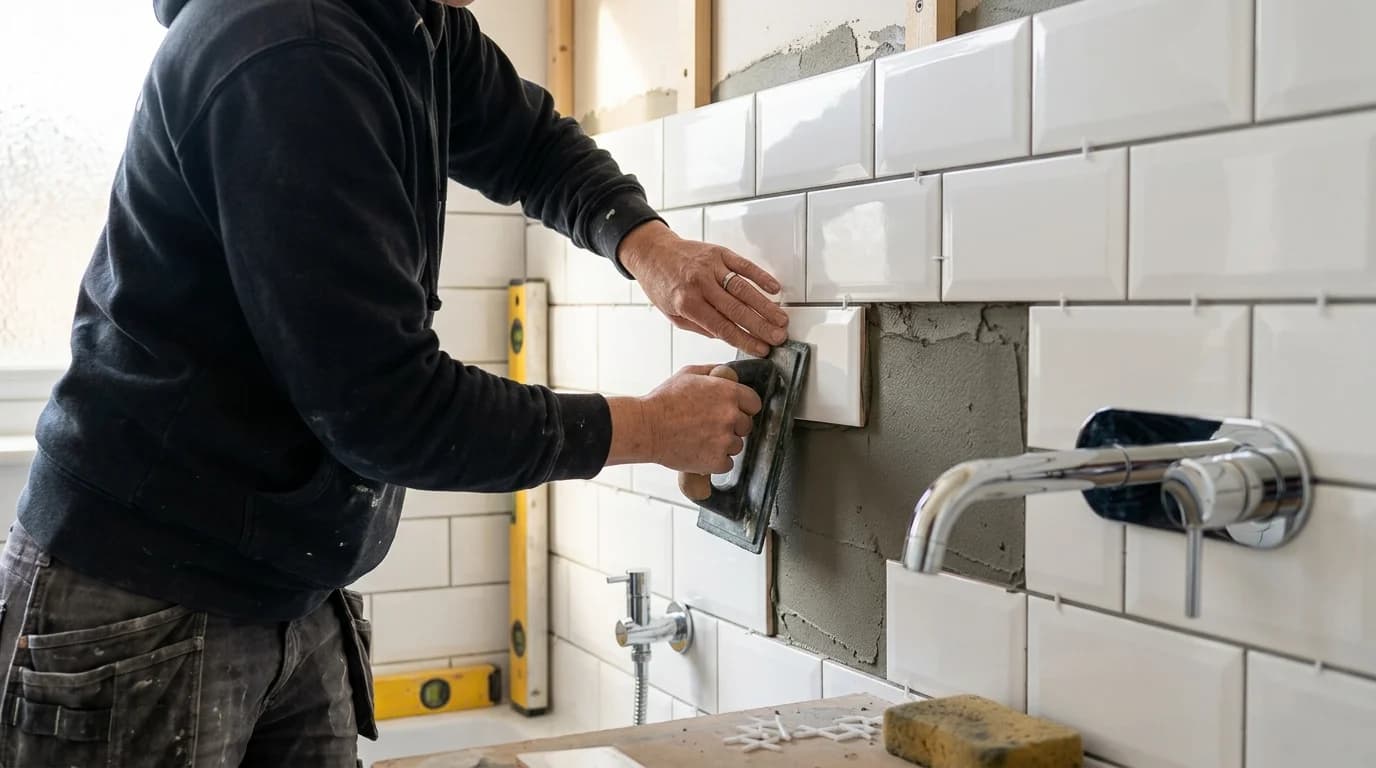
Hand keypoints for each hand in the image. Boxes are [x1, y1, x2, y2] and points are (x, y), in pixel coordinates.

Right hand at [605, 366, 761, 473]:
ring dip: (723, 445)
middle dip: (732, 427)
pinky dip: (715, 461)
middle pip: (746, 426)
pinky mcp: (716, 461)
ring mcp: (724, 440)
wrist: (646, 428)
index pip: (754, 403)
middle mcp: (730, 416)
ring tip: (701, 439)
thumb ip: (712, 372)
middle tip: (710, 426)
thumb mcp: (688, 374)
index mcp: (728, 393)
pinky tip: (700, 452)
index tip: (734, 412)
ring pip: (736, 446)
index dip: (744, 408)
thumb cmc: (663, 401)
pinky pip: (727, 464)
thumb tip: (726, 371)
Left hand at [618, 220, 788, 357]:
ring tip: (781, 320)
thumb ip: (701, 327)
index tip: (761, 349)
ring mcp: (711, 266)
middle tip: (779, 338)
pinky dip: (761, 277)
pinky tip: (775, 288)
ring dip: (766, 306)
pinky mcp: (719, 253)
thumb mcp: (673, 315)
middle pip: (737, 309)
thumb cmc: (661, 285)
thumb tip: (727, 336)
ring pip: (744, 288)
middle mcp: (700, 284)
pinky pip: (744, 265)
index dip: (745, 340)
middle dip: (761, 326)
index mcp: (687, 302)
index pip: (722, 327)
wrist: (652, 252)